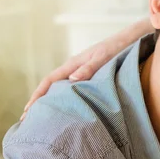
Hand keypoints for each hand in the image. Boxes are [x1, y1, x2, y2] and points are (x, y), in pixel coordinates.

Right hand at [22, 19, 152, 118]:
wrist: (132, 37)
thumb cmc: (119, 46)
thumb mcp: (104, 57)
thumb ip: (89, 68)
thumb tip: (71, 81)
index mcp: (74, 63)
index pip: (49, 81)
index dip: (37, 96)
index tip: (27, 111)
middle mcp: (75, 67)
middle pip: (51, 85)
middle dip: (39, 101)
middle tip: (28, 121)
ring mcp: (82, 70)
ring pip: (61, 87)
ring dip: (51, 101)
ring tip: (44, 117)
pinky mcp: (91, 74)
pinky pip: (73, 88)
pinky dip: (65, 98)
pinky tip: (67, 108)